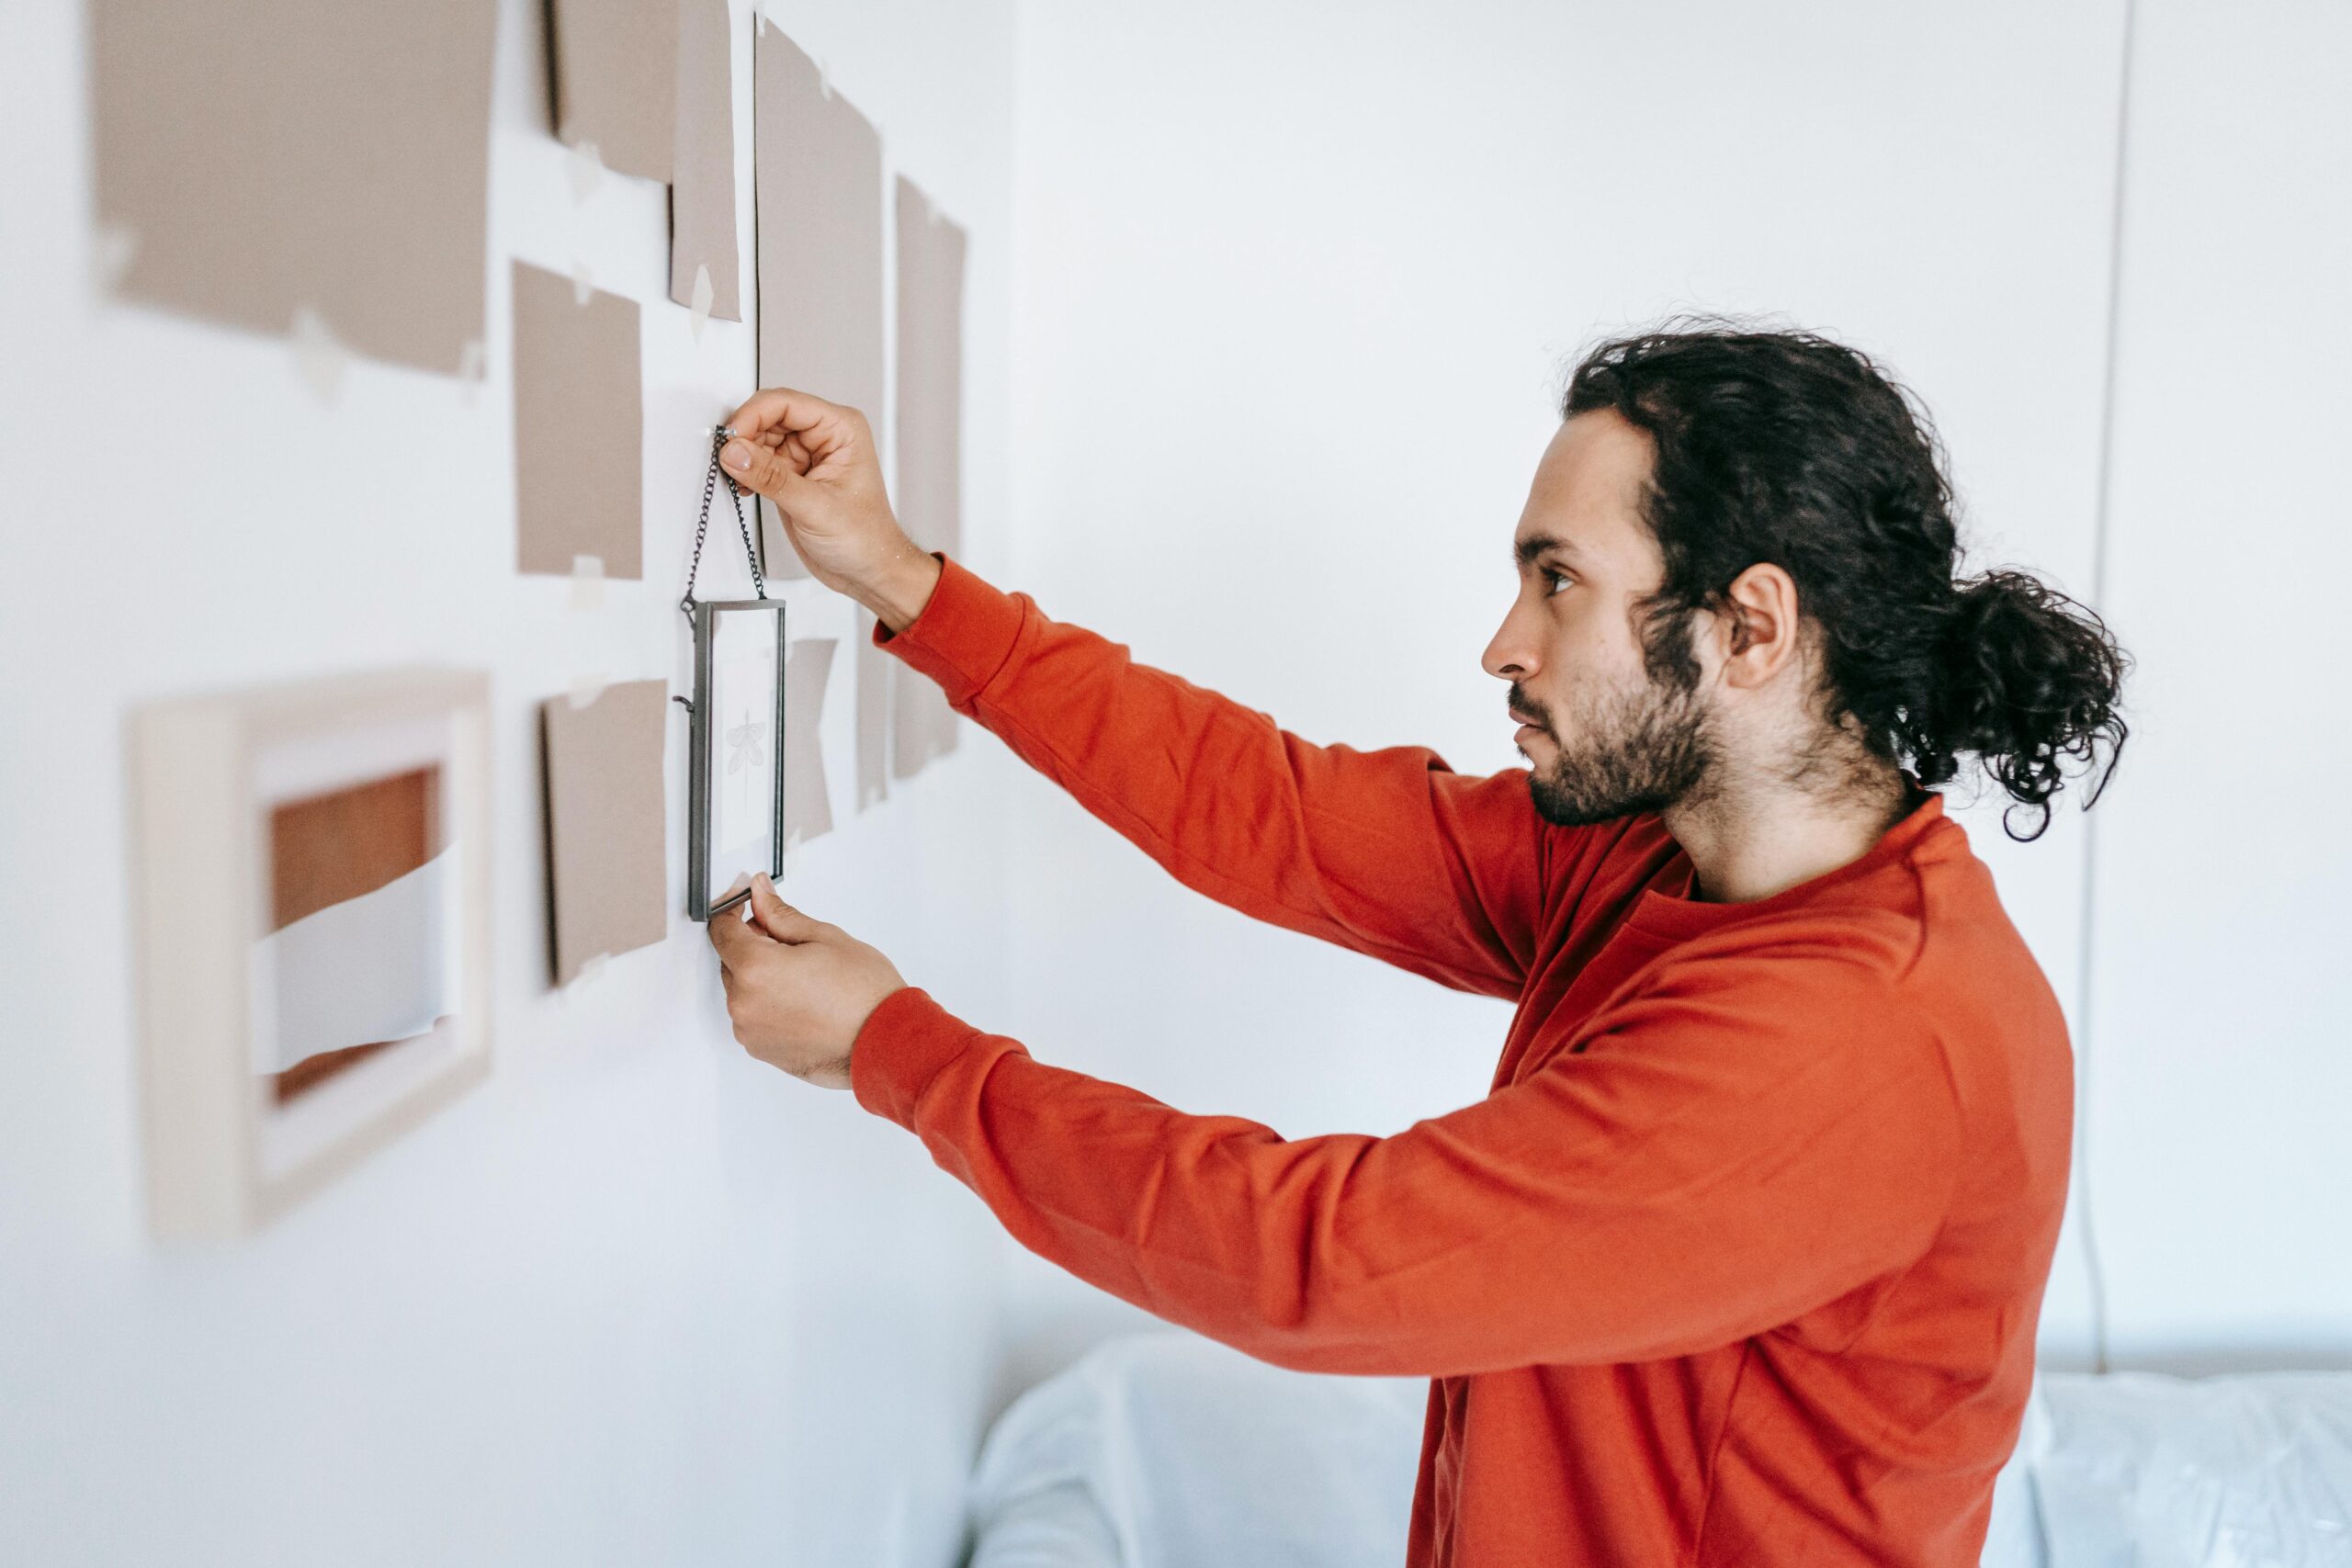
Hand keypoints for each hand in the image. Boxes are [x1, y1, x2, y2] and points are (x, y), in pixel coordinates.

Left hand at [706, 875, 906, 1089]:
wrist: (886, 1043)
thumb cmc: (865, 994)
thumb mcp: (825, 938)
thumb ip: (781, 915)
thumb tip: (759, 894)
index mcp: (756, 968)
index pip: (722, 930)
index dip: (732, 910)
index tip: (745, 903)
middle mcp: (744, 1004)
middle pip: (731, 962)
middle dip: (754, 947)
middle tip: (795, 947)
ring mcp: (750, 1032)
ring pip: (743, 991)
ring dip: (762, 979)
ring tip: (806, 980)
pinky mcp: (761, 1050)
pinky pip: (753, 1018)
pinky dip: (769, 1006)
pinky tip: (804, 1003)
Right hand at [717, 387, 941, 631]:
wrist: (869, 571)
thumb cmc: (866, 539)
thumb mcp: (815, 507)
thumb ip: (772, 478)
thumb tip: (736, 452)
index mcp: (841, 429)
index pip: (787, 403)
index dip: (754, 415)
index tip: (732, 438)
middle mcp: (824, 436)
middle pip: (769, 416)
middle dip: (745, 436)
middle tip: (730, 460)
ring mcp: (806, 456)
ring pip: (760, 438)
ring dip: (744, 456)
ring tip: (741, 479)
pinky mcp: (792, 475)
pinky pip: (759, 461)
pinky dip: (747, 472)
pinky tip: (746, 487)